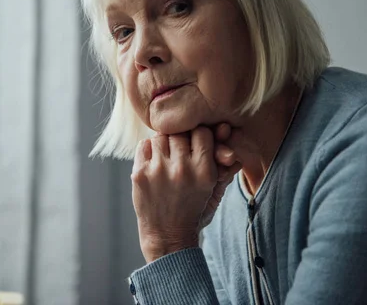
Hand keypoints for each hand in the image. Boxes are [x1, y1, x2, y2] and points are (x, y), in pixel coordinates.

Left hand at [131, 124, 239, 262]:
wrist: (168, 236)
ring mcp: (158, 171)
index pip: (202, 132)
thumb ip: (223, 162)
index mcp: (204, 171)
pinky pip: (144, 144)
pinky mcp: (140, 174)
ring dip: (165, 143)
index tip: (198, 144)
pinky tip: (155, 162)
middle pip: (181, 131)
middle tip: (182, 149)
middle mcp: (181, 169)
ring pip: (161, 135)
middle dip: (182, 138)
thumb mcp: (216, 190)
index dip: (200, 136)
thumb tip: (226, 129)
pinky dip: (150, 149)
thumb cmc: (195, 210)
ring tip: (168, 156)